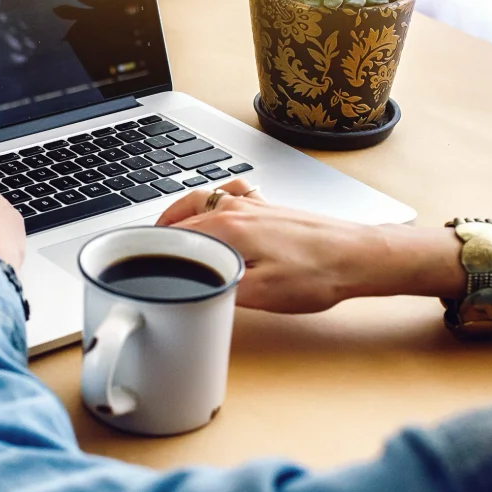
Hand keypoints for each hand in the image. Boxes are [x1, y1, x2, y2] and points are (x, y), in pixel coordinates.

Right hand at [157, 180, 465, 313]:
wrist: (359, 256)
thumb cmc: (318, 275)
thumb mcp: (263, 296)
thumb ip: (220, 292)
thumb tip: (191, 292)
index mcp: (228, 229)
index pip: (174, 235)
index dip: (149, 249)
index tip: (133, 262)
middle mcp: (236, 210)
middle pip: (182, 215)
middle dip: (158, 230)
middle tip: (142, 250)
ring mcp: (254, 205)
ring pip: (203, 200)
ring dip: (180, 212)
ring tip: (168, 229)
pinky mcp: (270, 208)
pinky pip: (230, 194)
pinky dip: (213, 199)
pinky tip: (214, 207)